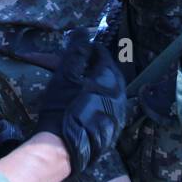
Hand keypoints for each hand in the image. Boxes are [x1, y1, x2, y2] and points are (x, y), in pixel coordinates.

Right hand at [37, 29, 127, 175]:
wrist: (63, 147)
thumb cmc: (62, 108)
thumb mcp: (65, 76)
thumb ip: (76, 53)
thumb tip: (84, 33)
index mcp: (109, 80)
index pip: (104, 57)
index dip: (94, 50)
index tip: (85, 47)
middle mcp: (119, 96)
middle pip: (112, 75)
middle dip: (101, 67)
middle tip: (88, 64)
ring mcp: (118, 116)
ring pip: (114, 93)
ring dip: (103, 85)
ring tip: (89, 83)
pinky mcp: (113, 131)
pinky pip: (111, 109)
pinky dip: (103, 102)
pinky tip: (91, 105)